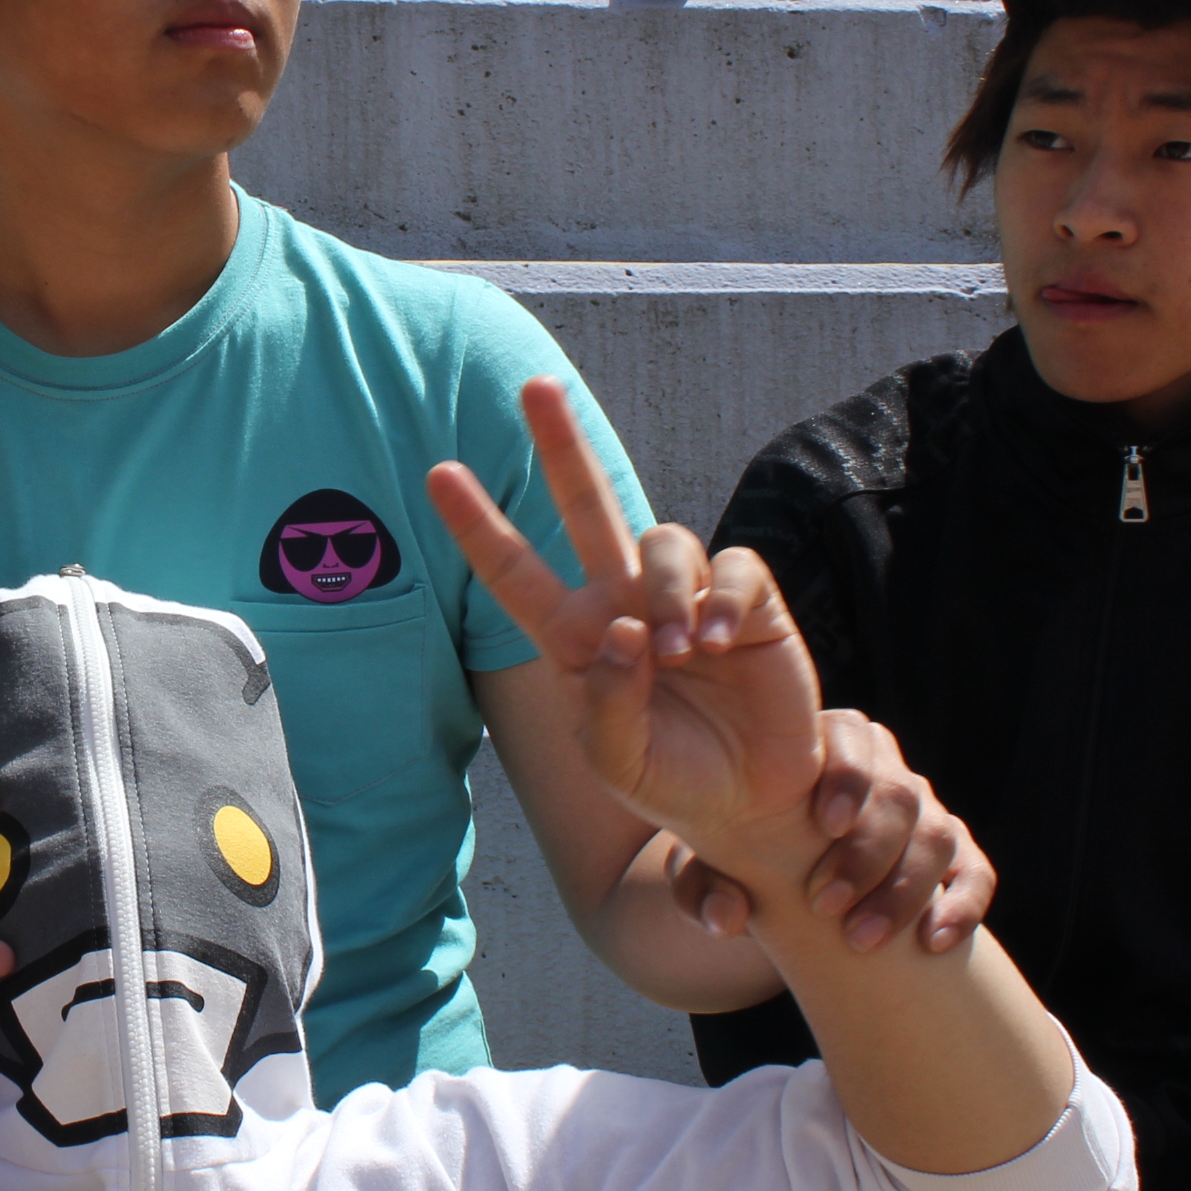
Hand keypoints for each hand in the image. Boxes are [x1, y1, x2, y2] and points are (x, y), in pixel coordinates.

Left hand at [428, 379, 828, 887]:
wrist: (752, 803)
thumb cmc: (673, 781)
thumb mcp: (619, 762)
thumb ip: (607, 703)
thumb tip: (621, 631)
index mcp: (576, 637)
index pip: (515, 571)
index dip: (478, 524)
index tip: (437, 473)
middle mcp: (623, 601)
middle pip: (587, 504)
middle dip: (562, 445)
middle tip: (536, 387)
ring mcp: (684, 595)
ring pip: (663, 539)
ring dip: (667, 591)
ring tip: (681, 654)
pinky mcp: (748, 599)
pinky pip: (732, 566)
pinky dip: (724, 600)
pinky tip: (722, 644)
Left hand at [668, 710, 996, 955]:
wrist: (786, 894)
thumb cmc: (738, 861)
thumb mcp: (703, 869)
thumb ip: (699, 886)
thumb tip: (728, 918)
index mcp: (825, 747)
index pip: (851, 736)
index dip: (848, 777)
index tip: (825, 826)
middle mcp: (884, 771)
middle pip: (900, 793)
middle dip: (866, 854)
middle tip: (825, 906)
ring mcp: (925, 812)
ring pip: (937, 835)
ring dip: (903, 891)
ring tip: (863, 940)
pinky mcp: (955, 857)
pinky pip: (976, 871)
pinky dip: (962, 903)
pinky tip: (934, 941)